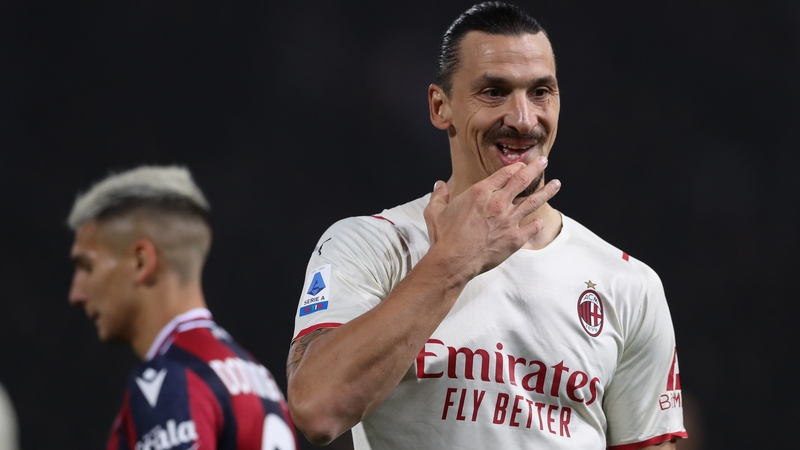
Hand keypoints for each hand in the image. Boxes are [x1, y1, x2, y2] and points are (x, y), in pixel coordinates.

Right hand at [423, 156, 560, 277]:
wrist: (454, 261)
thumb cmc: (444, 237)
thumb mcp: (435, 212)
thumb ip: (439, 196)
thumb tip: (439, 185)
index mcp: (480, 193)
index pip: (504, 174)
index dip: (515, 167)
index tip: (522, 164)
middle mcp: (498, 203)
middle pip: (522, 180)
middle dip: (535, 168)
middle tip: (544, 161)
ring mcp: (509, 221)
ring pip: (533, 201)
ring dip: (546, 191)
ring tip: (557, 184)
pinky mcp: (515, 238)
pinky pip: (531, 227)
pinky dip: (536, 224)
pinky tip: (539, 221)